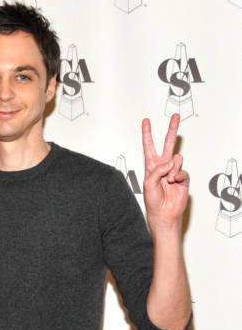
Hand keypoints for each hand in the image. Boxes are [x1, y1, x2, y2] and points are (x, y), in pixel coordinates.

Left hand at [142, 113, 189, 227]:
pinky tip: (174, 182)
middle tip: (175, 116)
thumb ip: (157, 170)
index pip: (149, 146)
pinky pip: (182, 170)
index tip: (146, 121)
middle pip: (168, 144)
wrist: (164, 213)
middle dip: (172, 129)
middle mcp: (163, 166)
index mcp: (151, 165)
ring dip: (172, 168)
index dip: (147, 133)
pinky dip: (177, 176)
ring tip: (168, 179)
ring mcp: (174, 171)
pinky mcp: (183, 177)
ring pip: (177, 158)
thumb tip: (171, 161)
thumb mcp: (148, 183)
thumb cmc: (153, 200)